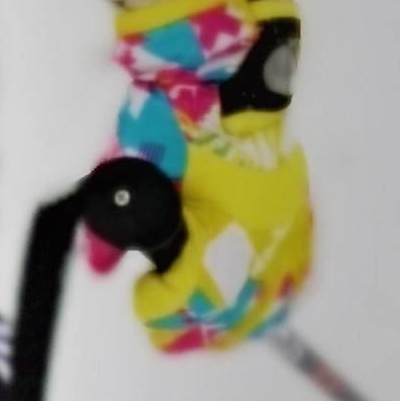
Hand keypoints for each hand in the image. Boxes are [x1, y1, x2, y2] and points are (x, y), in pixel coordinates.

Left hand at [103, 0, 313, 354]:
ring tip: (213, 333)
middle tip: (168, 331)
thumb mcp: (131, 167)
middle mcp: (261, 230)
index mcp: (221, 222)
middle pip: (235, 309)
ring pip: (272, 296)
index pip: (191, 293)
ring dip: (240, 321)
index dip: (160, 307)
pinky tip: (264, 308)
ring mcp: (286, 220)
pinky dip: (279, 293)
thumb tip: (100, 268)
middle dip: (197, 328)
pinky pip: (298, 266)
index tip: (141, 296)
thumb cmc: (173, 114)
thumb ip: (113, 225)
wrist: (227, 67)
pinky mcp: (298, 207)